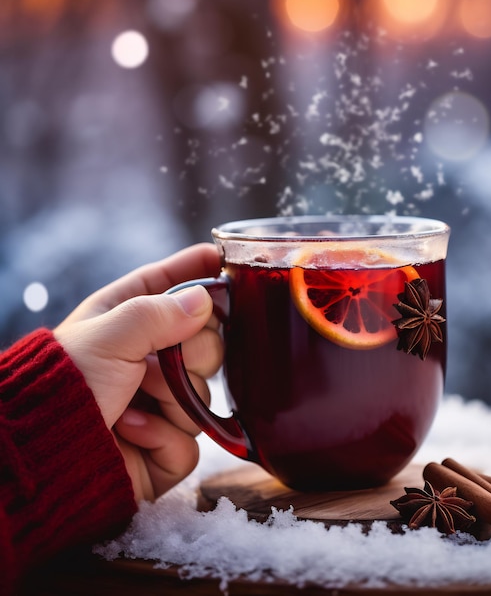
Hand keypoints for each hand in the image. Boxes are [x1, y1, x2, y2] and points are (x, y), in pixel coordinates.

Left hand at [54, 244, 222, 500]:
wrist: (43, 457)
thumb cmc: (63, 384)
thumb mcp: (108, 337)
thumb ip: (158, 313)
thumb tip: (204, 301)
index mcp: (129, 320)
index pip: (170, 284)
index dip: (197, 270)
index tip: (222, 258)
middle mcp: (151, 358)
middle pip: (207, 344)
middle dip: (188, 356)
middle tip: (155, 364)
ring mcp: (162, 403)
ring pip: (205, 395)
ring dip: (170, 402)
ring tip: (131, 406)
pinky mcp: (166, 446)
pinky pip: (193, 440)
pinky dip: (164, 440)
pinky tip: (133, 434)